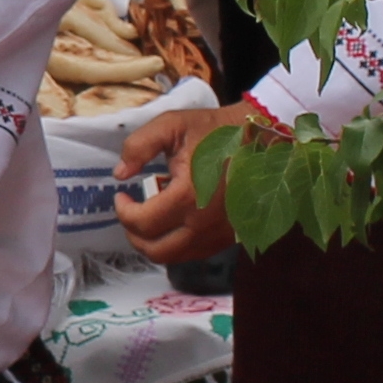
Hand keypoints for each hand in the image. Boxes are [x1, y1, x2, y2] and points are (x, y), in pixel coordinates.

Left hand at [113, 100, 258, 264]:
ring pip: (175, 257)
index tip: (122, 196)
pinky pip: (195, 252)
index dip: (123, 211)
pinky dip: (177, 244)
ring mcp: (220, 234)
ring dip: (154, 243)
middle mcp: (204, 223)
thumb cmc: (215, 131)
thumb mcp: (172, 125)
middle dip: (134, 234)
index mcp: (188, 196)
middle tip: (130, 213)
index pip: (142, 223)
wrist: (261, 139)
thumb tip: (121, 174)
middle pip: (155, 250)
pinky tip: (174, 223)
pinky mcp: (230, 237)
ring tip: (149, 219)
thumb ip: (139, 146)